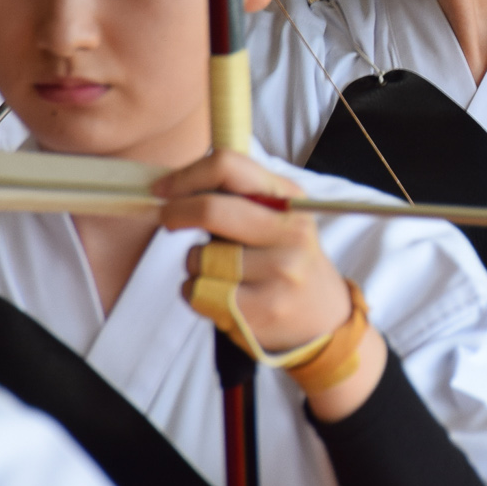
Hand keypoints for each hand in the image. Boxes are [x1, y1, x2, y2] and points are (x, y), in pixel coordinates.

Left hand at [156, 150, 351, 353]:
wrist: (322, 318)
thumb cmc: (285, 260)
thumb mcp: (278, 218)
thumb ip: (238, 197)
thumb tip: (174, 184)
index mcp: (290, 200)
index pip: (229, 167)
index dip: (187, 175)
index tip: (163, 188)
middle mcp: (291, 233)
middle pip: (212, 210)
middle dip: (176, 213)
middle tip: (168, 219)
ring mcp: (279, 273)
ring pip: (199, 258)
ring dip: (195, 264)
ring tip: (222, 272)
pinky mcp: (261, 310)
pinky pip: (198, 292)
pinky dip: (196, 293)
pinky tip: (222, 295)